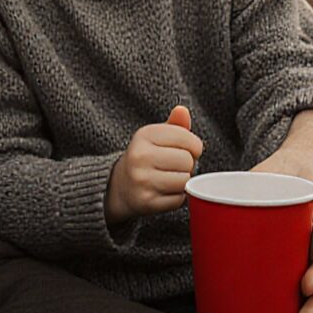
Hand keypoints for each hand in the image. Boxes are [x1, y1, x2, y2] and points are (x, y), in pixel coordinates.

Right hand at [105, 105, 204, 223]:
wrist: (118, 186)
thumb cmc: (145, 158)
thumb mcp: (156, 138)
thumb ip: (174, 125)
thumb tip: (182, 111)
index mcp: (144, 135)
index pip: (189, 140)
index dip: (194, 148)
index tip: (184, 150)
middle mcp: (140, 156)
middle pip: (188, 161)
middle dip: (187, 166)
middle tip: (174, 167)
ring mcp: (142, 180)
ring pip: (184, 181)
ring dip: (183, 182)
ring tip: (169, 179)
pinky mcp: (146, 202)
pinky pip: (178, 200)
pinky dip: (176, 198)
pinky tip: (163, 192)